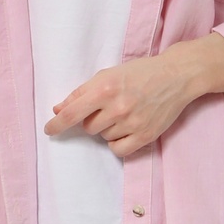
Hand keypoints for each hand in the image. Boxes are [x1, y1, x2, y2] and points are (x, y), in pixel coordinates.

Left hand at [44, 45, 201, 158]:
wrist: (176, 76)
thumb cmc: (140, 73)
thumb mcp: (108, 74)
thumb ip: (82, 92)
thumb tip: (59, 110)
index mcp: (104, 88)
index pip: (72, 113)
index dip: (57, 124)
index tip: (48, 130)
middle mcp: (117, 107)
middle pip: (88, 127)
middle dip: (94, 119)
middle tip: (110, 107)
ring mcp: (132, 122)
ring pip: (104, 137)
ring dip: (109, 129)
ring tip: (126, 113)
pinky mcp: (145, 135)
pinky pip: (118, 149)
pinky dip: (118, 143)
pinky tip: (127, 129)